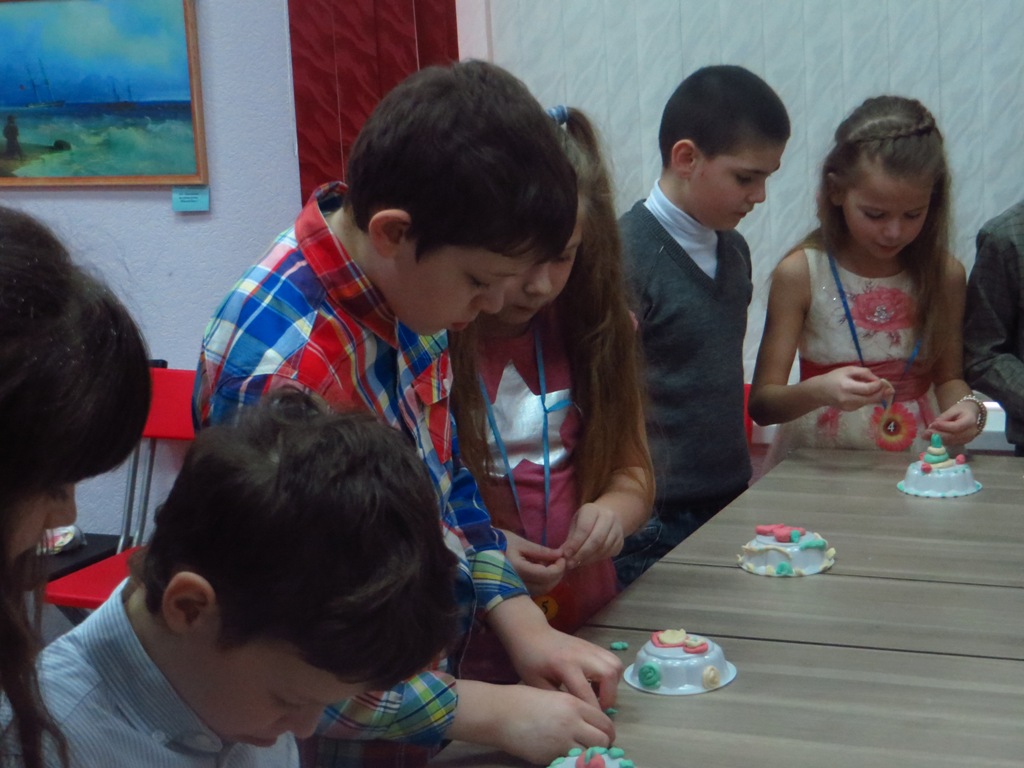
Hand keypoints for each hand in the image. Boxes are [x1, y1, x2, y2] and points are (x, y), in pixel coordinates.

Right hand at [452, 681, 613, 763]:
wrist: (500, 712)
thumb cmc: (523, 700)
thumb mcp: (553, 696)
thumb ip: (573, 709)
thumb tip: (588, 724)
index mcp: (574, 704)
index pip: (604, 722)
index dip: (607, 732)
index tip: (603, 736)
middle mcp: (572, 722)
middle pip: (603, 740)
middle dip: (603, 746)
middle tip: (596, 748)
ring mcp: (562, 741)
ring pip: (591, 755)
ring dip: (590, 756)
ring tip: (582, 754)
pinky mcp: (550, 756)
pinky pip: (571, 762)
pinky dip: (572, 761)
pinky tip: (565, 756)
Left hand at [487, 596, 621, 709]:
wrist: (530, 633)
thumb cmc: (529, 660)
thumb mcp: (537, 684)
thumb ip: (558, 699)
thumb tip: (578, 714)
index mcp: (565, 665)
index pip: (586, 693)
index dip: (591, 712)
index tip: (589, 722)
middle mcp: (582, 655)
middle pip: (609, 675)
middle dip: (609, 697)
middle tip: (597, 706)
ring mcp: (590, 648)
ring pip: (615, 665)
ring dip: (612, 684)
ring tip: (598, 693)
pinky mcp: (592, 646)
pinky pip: (612, 660)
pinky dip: (610, 674)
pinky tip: (596, 682)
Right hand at [502, 529, 565, 595]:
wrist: (481, 550)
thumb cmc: (500, 542)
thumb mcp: (521, 543)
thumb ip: (541, 551)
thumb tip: (560, 554)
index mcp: (519, 570)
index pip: (547, 574)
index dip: (559, 567)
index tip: (562, 556)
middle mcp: (518, 583)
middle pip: (547, 585)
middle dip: (558, 574)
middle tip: (560, 560)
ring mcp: (516, 589)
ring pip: (542, 590)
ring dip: (552, 580)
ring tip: (552, 564)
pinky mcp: (515, 590)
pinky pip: (536, 591)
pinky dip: (544, 583)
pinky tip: (543, 571)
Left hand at [561, 502, 624, 569]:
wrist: (607, 516)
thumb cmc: (586, 520)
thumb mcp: (575, 524)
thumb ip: (569, 539)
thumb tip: (560, 555)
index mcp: (593, 510)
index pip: (584, 529)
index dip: (575, 544)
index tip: (566, 555)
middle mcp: (608, 518)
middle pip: (596, 540)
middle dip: (581, 554)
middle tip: (570, 563)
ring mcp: (617, 530)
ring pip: (603, 548)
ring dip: (588, 559)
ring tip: (577, 563)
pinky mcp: (621, 541)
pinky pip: (609, 553)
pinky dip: (596, 559)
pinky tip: (587, 561)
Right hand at [817, 366, 894, 410]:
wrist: (819, 391)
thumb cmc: (834, 378)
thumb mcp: (848, 370)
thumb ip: (864, 373)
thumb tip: (878, 380)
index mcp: (847, 387)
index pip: (868, 389)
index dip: (878, 386)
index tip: (882, 381)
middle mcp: (848, 399)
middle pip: (871, 398)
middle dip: (882, 393)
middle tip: (890, 389)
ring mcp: (849, 406)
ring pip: (869, 402)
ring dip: (876, 396)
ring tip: (880, 390)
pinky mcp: (850, 410)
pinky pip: (864, 404)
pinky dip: (868, 398)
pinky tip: (867, 394)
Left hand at [927, 400, 981, 445]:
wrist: (971, 414)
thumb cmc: (961, 410)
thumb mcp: (952, 410)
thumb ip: (943, 418)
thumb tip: (932, 426)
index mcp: (970, 421)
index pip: (956, 427)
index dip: (944, 427)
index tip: (933, 424)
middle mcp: (970, 433)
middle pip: (952, 436)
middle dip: (938, 435)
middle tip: (925, 433)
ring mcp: (967, 439)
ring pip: (950, 441)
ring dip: (937, 439)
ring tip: (925, 436)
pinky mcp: (963, 442)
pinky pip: (950, 443)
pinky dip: (941, 441)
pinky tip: (931, 438)